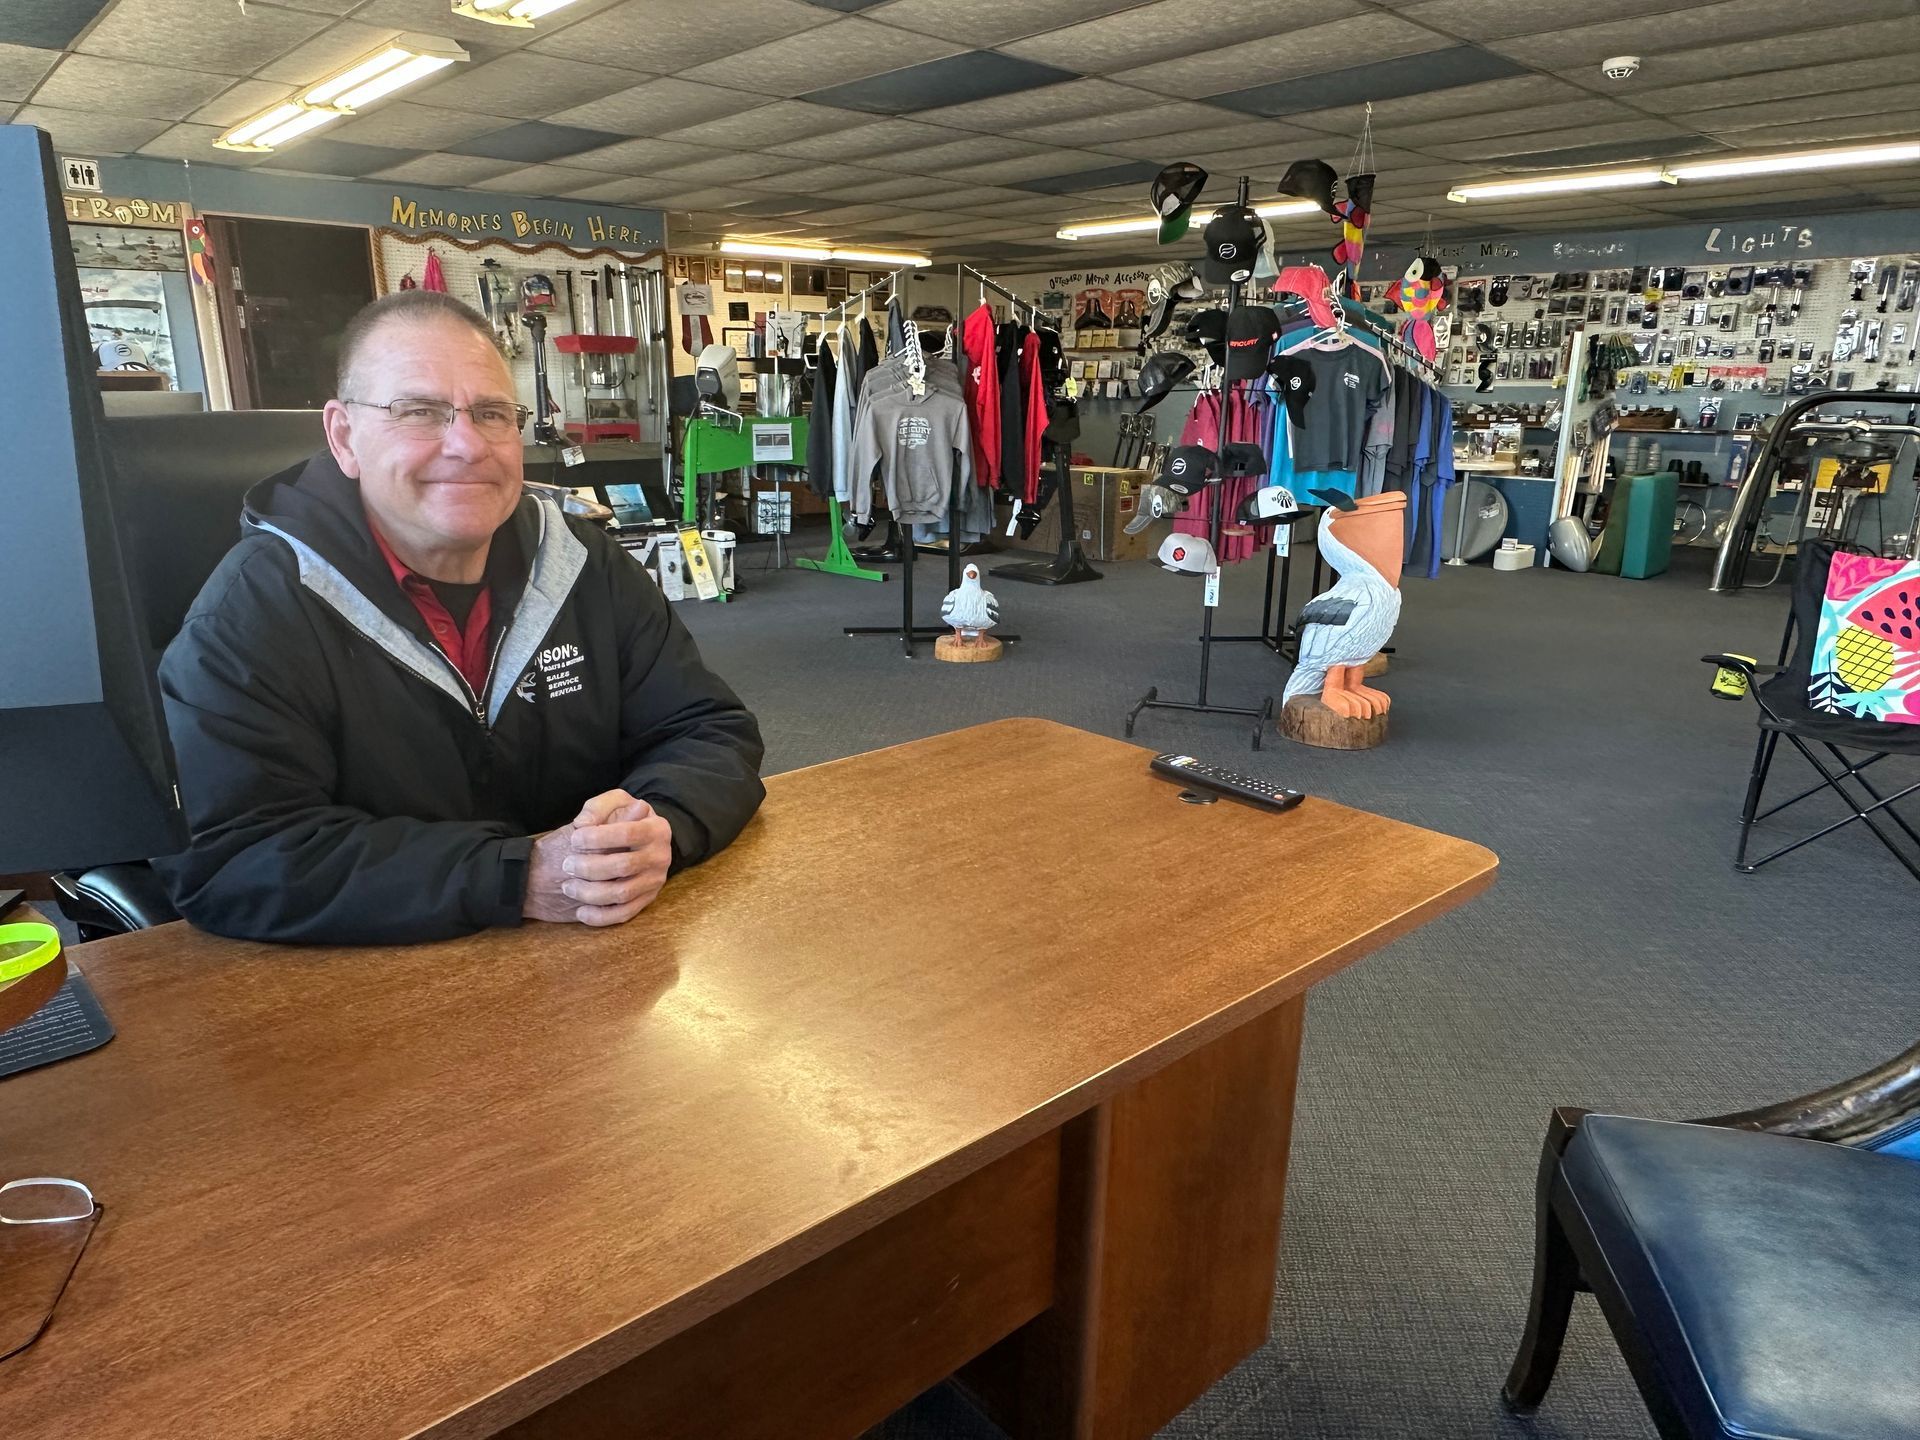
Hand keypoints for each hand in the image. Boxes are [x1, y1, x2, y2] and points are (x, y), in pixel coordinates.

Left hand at [522, 789, 673, 926]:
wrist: (643, 840)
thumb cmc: (624, 819)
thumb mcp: (615, 803)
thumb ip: (597, 808)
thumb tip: (583, 824)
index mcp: (656, 828)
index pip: (628, 833)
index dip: (598, 837)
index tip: (574, 838)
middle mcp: (661, 856)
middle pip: (624, 866)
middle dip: (589, 867)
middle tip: (567, 865)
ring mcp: (655, 881)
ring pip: (622, 893)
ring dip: (590, 893)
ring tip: (568, 887)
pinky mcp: (647, 899)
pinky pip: (625, 913)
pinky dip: (601, 917)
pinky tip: (580, 911)